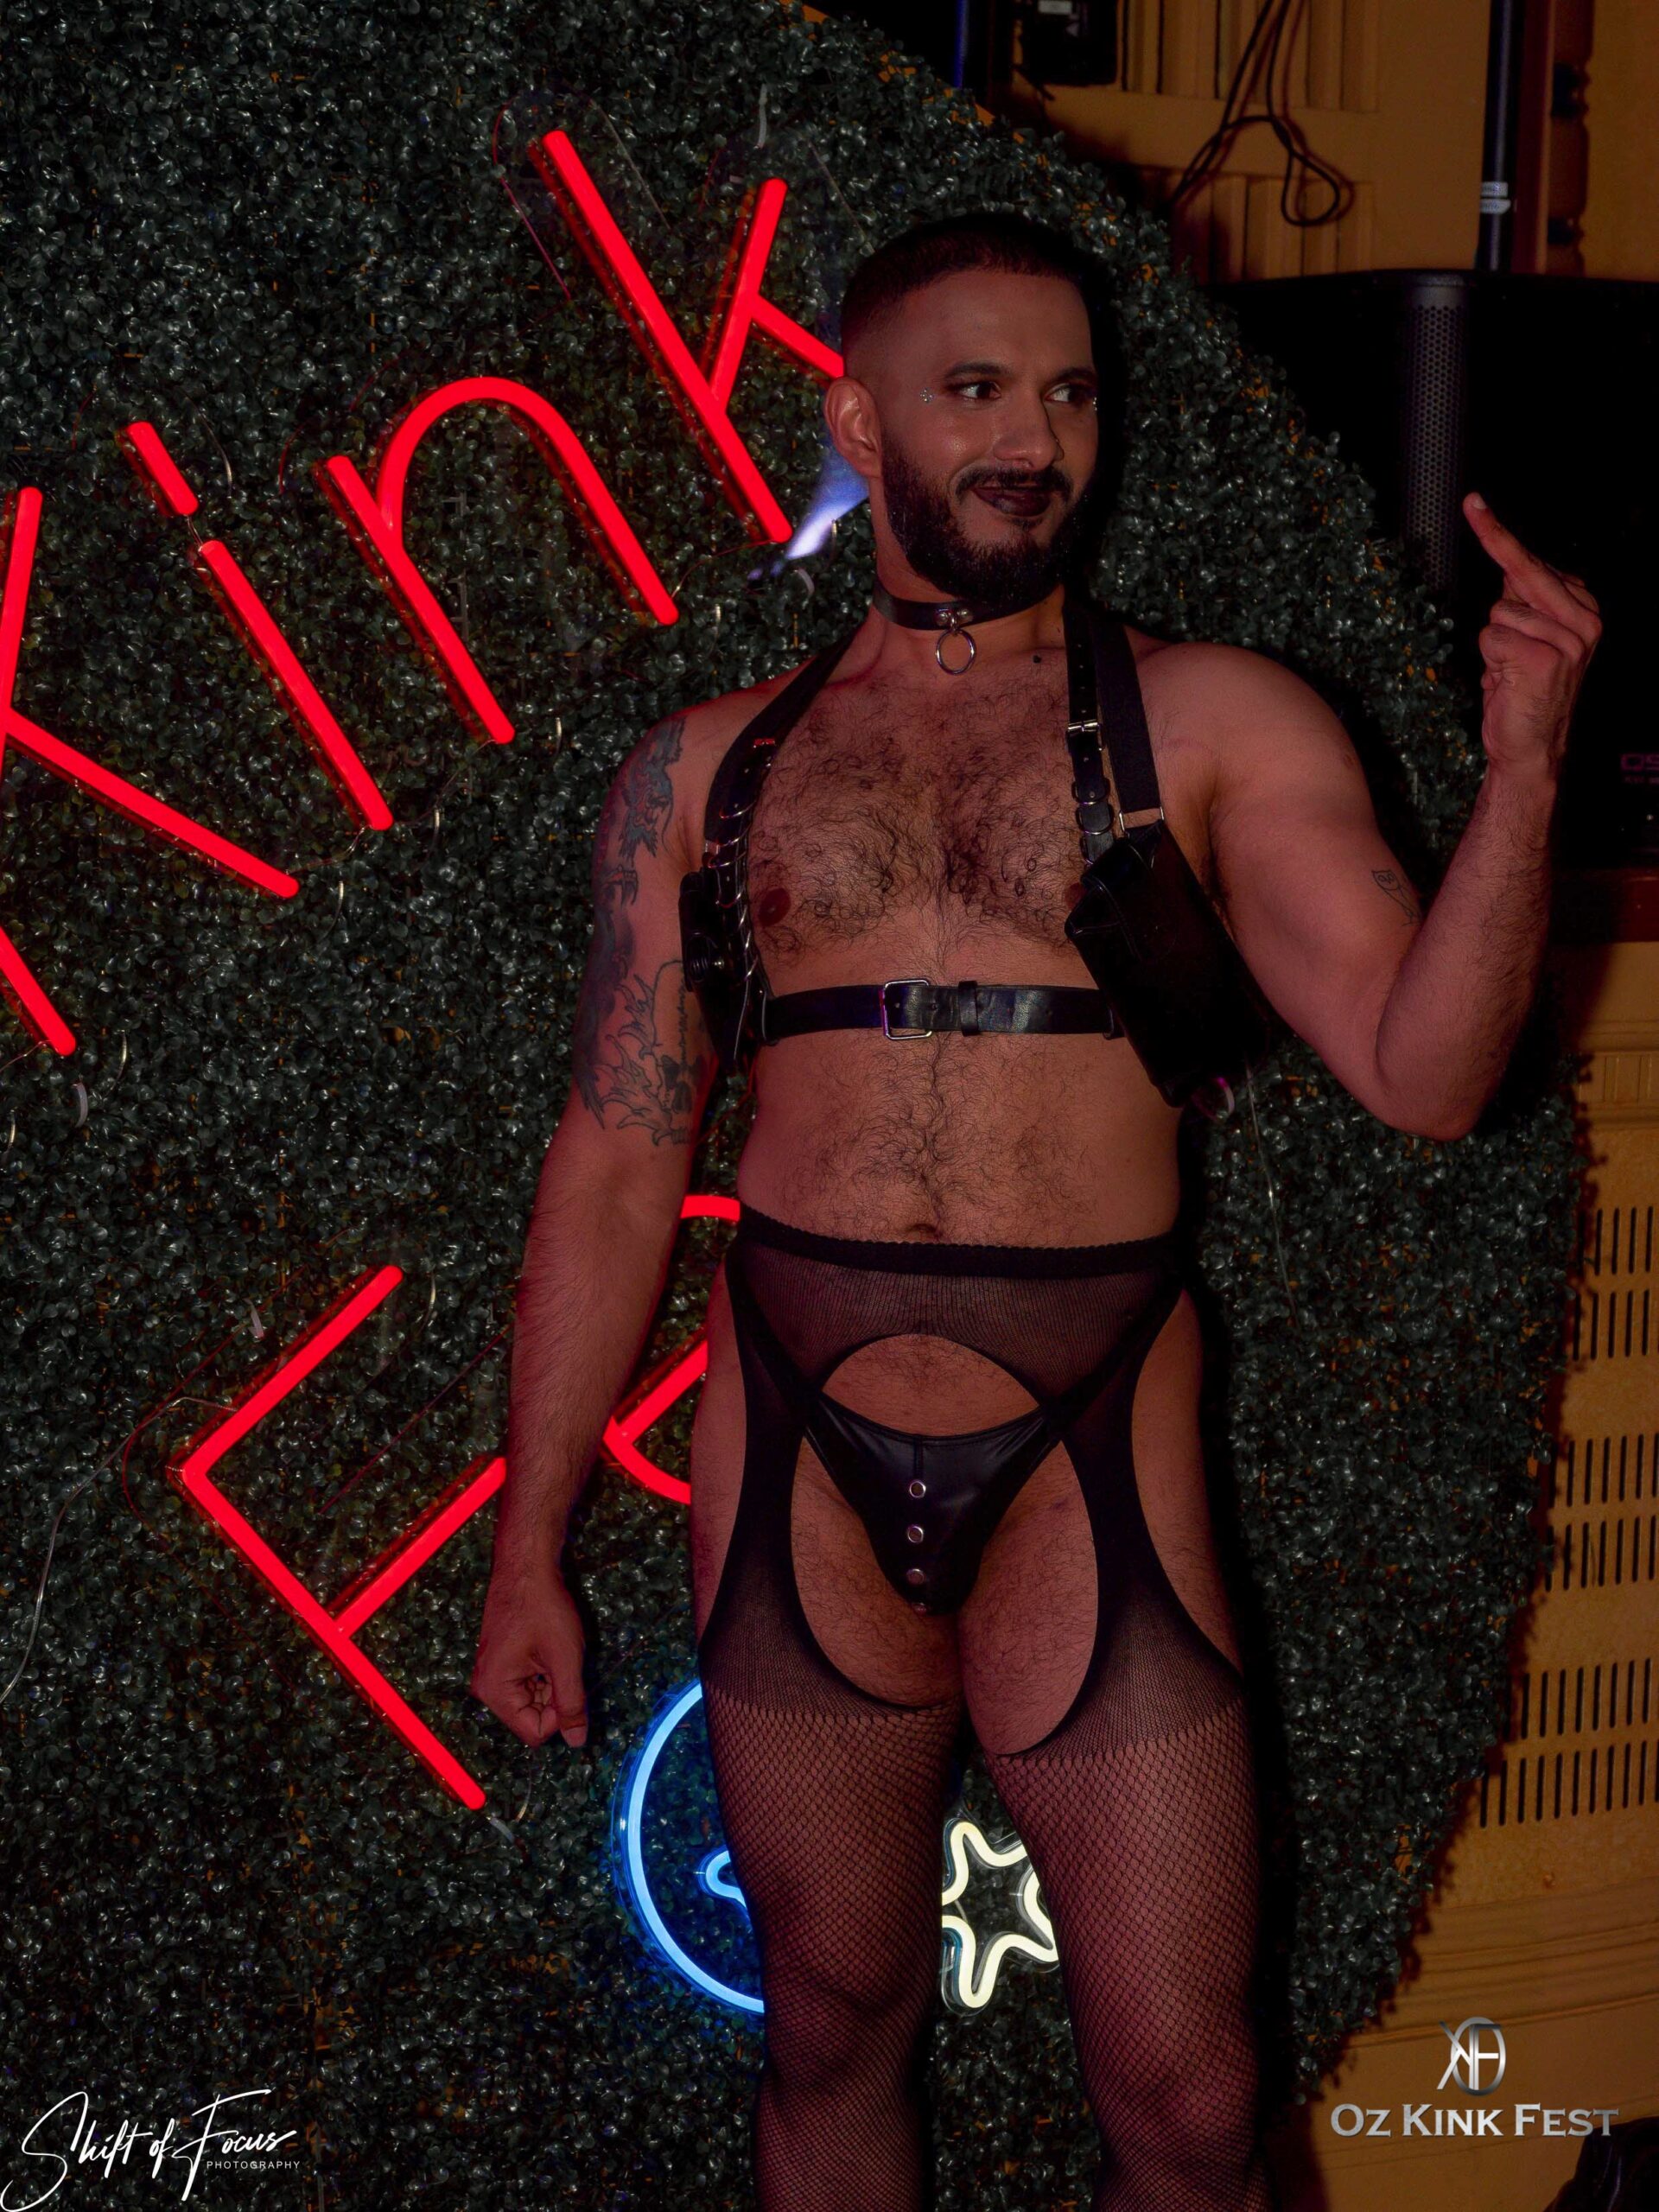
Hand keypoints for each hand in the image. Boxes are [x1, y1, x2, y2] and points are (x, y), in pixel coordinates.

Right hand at [470, 1556, 587, 1746]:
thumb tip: (577, 1743)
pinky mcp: (500, 1663)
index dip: (561, 1715)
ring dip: (553, 1682)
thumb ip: (572, 1704)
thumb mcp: (565, 1659)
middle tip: (561, 1660)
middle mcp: (487, 1689)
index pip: (535, 1733)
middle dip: (556, 1696)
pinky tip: (548, 1646)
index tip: (568, 1680)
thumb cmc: (544, 1609)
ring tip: (554, 1650)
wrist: (526, 1566)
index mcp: (495, 1692)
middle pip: (532, 1718)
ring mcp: (492, 1675)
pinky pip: (528, 1683)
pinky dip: (545, 1671)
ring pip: (534, 1700)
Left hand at [1462, 492, 1600, 781]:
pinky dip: (1490, 660)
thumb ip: (1523, 606)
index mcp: (1582, 610)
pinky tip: (1507, 681)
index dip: (1499, 535)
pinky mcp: (1546, 656)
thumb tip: (1510, 569)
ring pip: (1499, 613)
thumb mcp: (1525, 640)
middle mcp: (1584, 619)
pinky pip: (1493, 638)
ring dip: (1493, 644)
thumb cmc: (1521, 694)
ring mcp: (1568, 637)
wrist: (1529, 749)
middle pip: (1522, 570)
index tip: (1475, 502)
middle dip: (1494, 535)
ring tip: (1510, 672)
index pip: (1532, 563)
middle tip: (1472, 501)